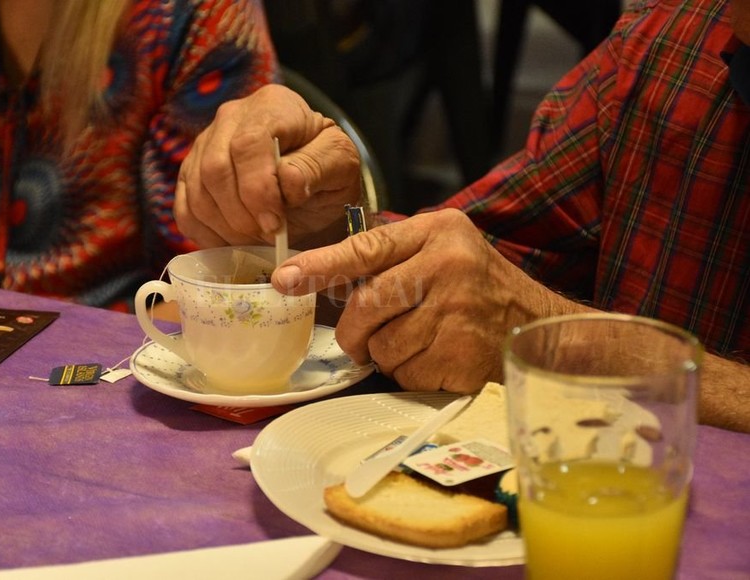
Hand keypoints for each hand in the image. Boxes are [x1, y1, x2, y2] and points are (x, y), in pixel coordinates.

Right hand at [175, 84, 360, 247]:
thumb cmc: (327, 173)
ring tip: (256, 239)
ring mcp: (206, 145)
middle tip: (267, 236)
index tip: (275, 223)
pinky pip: (184, 209)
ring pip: (197, 191)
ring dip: (226, 227)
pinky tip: (233, 243)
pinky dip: (206, 234)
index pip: (249, 144)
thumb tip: (287, 180)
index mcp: (273, 106)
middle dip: (241, 214)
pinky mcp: (191, 175)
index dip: (257, 189)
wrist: (314, 189)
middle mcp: (232, 117)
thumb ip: (318, 167)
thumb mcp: (340, 165)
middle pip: (216, 168)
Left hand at [272, 209, 582, 392]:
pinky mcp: (462, 354)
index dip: (320, 266)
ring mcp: (458, 312)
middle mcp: (448, 265)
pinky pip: (405, 373)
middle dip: (353, 331)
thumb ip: (391, 258)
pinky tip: (438, 358)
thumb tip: (316, 276)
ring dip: (388, 353)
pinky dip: (411, 373)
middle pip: (366, 305)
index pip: (365, 247)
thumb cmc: (479, 289)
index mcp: (438, 231)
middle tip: (360, 340)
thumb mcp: (443, 251)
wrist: (540, 326)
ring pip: (381, 345)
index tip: (284, 280)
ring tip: (421, 341)